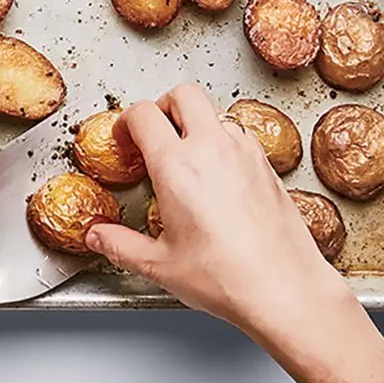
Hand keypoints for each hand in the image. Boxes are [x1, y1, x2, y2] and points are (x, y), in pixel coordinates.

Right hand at [86, 84, 383, 382]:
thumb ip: (120, 245)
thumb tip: (98, 236)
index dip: (127, 122)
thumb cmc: (227, 277)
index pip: (143, 114)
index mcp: (176, 165)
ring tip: (186, 153)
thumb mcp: (159, 265)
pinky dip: (221, 138)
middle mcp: (211, 147)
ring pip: (213, 109)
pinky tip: (217, 171)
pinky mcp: (265, 161)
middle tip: (155, 132)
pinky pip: (237, 131)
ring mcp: (243, 150)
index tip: (126, 139)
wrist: (286, 289)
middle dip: (162, 105)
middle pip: (182, 93)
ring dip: (194, 120)